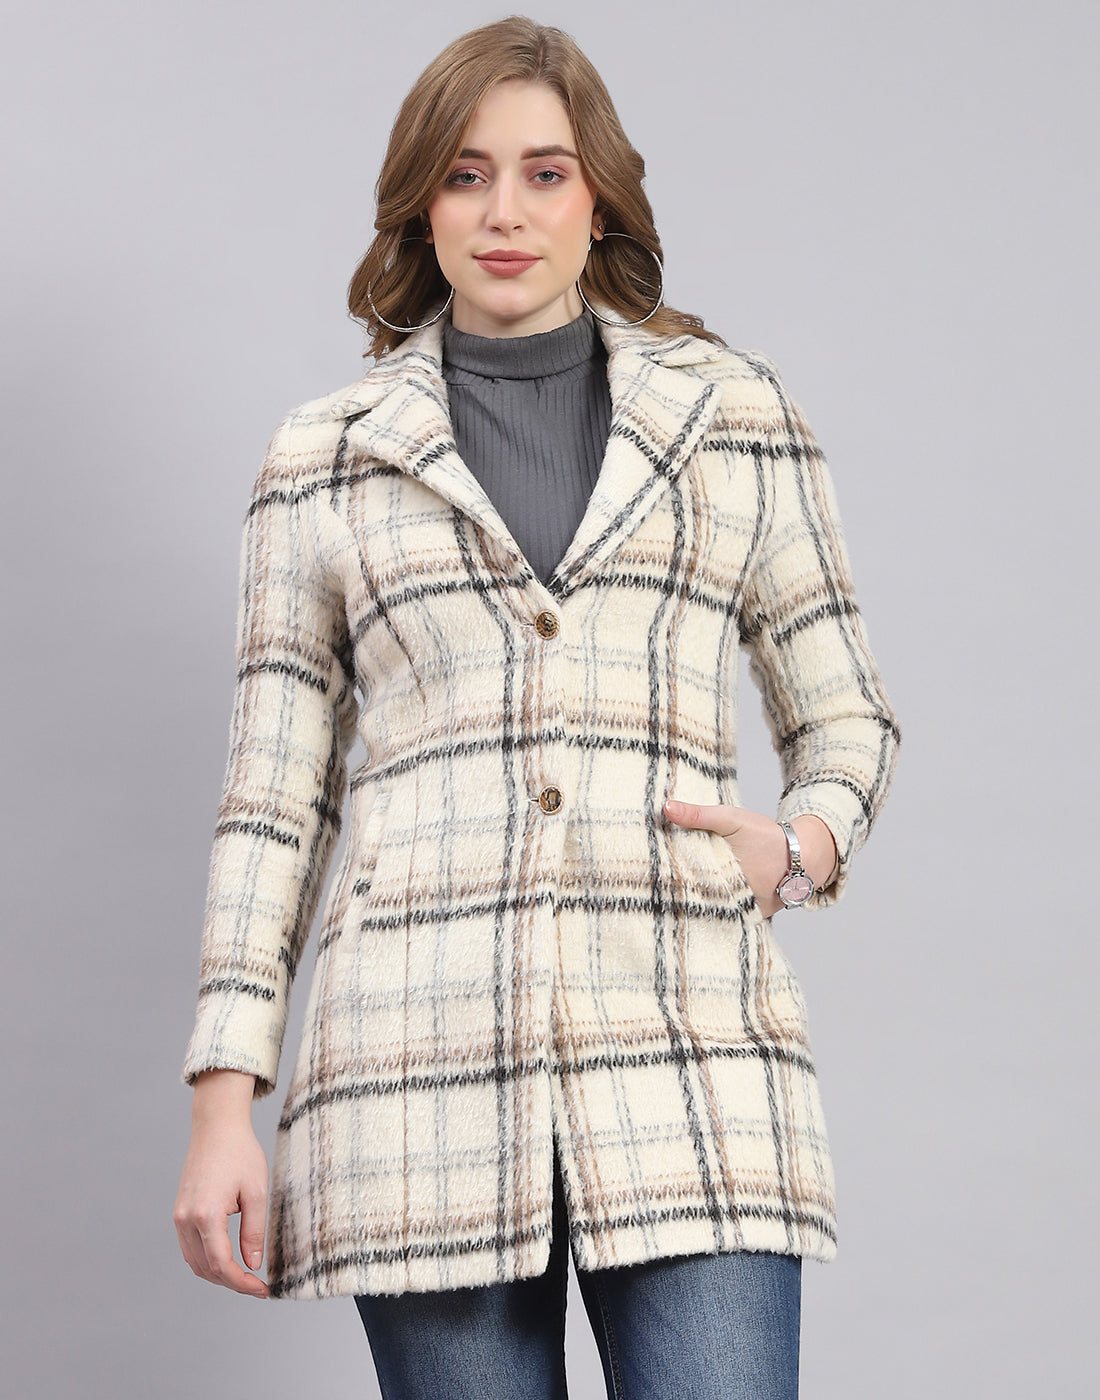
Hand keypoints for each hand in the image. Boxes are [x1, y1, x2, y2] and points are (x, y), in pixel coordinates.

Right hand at [173, 1069, 269, 1297]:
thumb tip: (252, 1265)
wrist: (216, 1127)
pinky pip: (189, 1248)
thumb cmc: (240, 1153)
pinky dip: (207, 1261)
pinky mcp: (179, 1212)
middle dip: (231, 1282)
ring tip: (245, 1276)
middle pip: (206, 1269)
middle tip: (257, 1285)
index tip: (262, 1289)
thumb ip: (254, 1232)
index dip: (242, 1283)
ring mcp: (179, 1217)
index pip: (222, 1265)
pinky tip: (227, 1260)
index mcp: (206, 1215)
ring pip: (194, 1263)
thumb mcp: (257, 1192)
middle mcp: (186, 1220)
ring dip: (218, 1274)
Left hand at [663, 800, 836, 917]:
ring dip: (697, 904)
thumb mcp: (732, 819)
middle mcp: (736, 903)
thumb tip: (666, 807)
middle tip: (652, 892)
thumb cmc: (767, 836)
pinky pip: (729, 915)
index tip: (650, 881)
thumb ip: (699, 815)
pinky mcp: (754, 916)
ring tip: (666, 900)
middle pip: (698, 903)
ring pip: (713, 911)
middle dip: (679, 898)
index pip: (687, 889)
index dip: (668, 886)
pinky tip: (695, 904)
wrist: (805, 854)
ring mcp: (746, 913)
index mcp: (725, 881)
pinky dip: (716, 908)